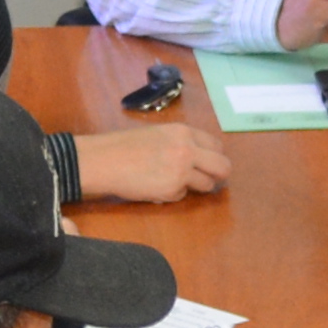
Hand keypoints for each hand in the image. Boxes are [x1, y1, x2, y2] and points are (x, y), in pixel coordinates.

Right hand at [69, 121, 230, 204]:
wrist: (103, 160)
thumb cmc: (125, 146)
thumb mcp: (158, 134)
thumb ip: (181, 142)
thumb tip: (200, 156)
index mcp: (184, 131)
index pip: (216, 145)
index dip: (214, 156)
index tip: (208, 164)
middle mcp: (188, 149)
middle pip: (223, 166)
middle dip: (219, 175)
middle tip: (208, 180)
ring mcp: (182, 170)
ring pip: (207, 185)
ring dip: (195, 187)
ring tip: (174, 183)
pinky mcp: (172, 189)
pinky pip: (183, 196)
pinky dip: (173, 194)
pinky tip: (155, 186)